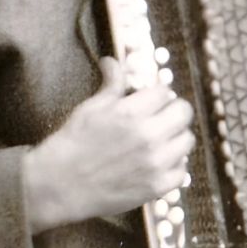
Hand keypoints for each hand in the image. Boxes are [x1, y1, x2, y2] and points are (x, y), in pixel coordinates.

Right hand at [22, 57, 193, 232]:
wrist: (59, 185)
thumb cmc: (72, 143)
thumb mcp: (91, 108)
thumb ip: (111, 84)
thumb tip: (112, 61)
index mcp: (131, 112)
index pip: (164, 91)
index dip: (157, 95)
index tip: (151, 101)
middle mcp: (148, 136)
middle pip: (183, 112)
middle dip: (172, 111)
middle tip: (160, 118)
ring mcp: (155, 163)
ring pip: (187, 140)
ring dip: (175, 138)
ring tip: (160, 141)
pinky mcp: (157, 186)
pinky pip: (182, 171)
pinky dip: (174, 166)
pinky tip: (159, 164)